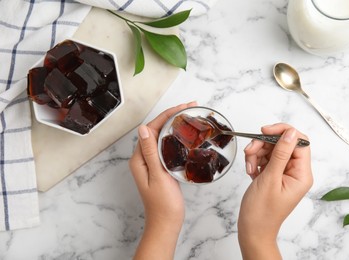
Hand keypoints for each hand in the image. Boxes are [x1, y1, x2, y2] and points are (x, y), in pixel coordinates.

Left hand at [129, 101, 196, 258]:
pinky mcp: (159, 167)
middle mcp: (143, 158)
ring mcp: (151, 163)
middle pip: (157, 130)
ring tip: (190, 116)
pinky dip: (176, 137)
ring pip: (162, 137)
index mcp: (139, 159)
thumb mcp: (158, 176)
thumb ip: (150, 152)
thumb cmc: (163, 204)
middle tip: (190, 107)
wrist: (166, 223)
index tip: (183, 107)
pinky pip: (166, 147)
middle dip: (173, 116)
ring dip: (175, 125)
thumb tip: (144, 129)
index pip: (152, 129)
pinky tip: (185, 135)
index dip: (167, 115)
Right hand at [238, 123, 312, 259]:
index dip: (283, 132)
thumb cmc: (262, 211)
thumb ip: (281, 154)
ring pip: (272, 149)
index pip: (299, 142)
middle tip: (251, 151)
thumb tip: (290, 133)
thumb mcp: (270, 179)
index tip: (264, 131)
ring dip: (257, 153)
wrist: (252, 229)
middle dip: (264, 144)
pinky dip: (255, 160)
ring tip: (249, 166)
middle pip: (283, 144)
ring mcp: (284, 173)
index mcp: (302, 174)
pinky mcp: (274, 174)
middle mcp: (296, 172)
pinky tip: (250, 171)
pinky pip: (265, 158)